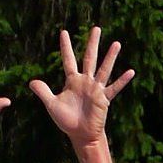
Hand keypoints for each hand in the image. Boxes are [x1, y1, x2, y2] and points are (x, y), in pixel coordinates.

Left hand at [29, 28, 133, 148]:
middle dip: (92, 44)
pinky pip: (114, 88)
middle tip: (96, 28)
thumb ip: (43, 92)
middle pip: (89, 58)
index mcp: (73, 81)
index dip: (65, 47)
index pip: (68, 60)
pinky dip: (122, 81)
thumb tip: (31, 82)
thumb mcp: (52, 105)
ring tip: (116, 44)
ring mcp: (96, 89)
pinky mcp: (104, 99)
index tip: (63, 32)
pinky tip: (131, 72)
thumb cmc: (67, 120)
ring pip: (104, 69)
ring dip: (110, 57)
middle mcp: (86, 81)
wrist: (80, 135)